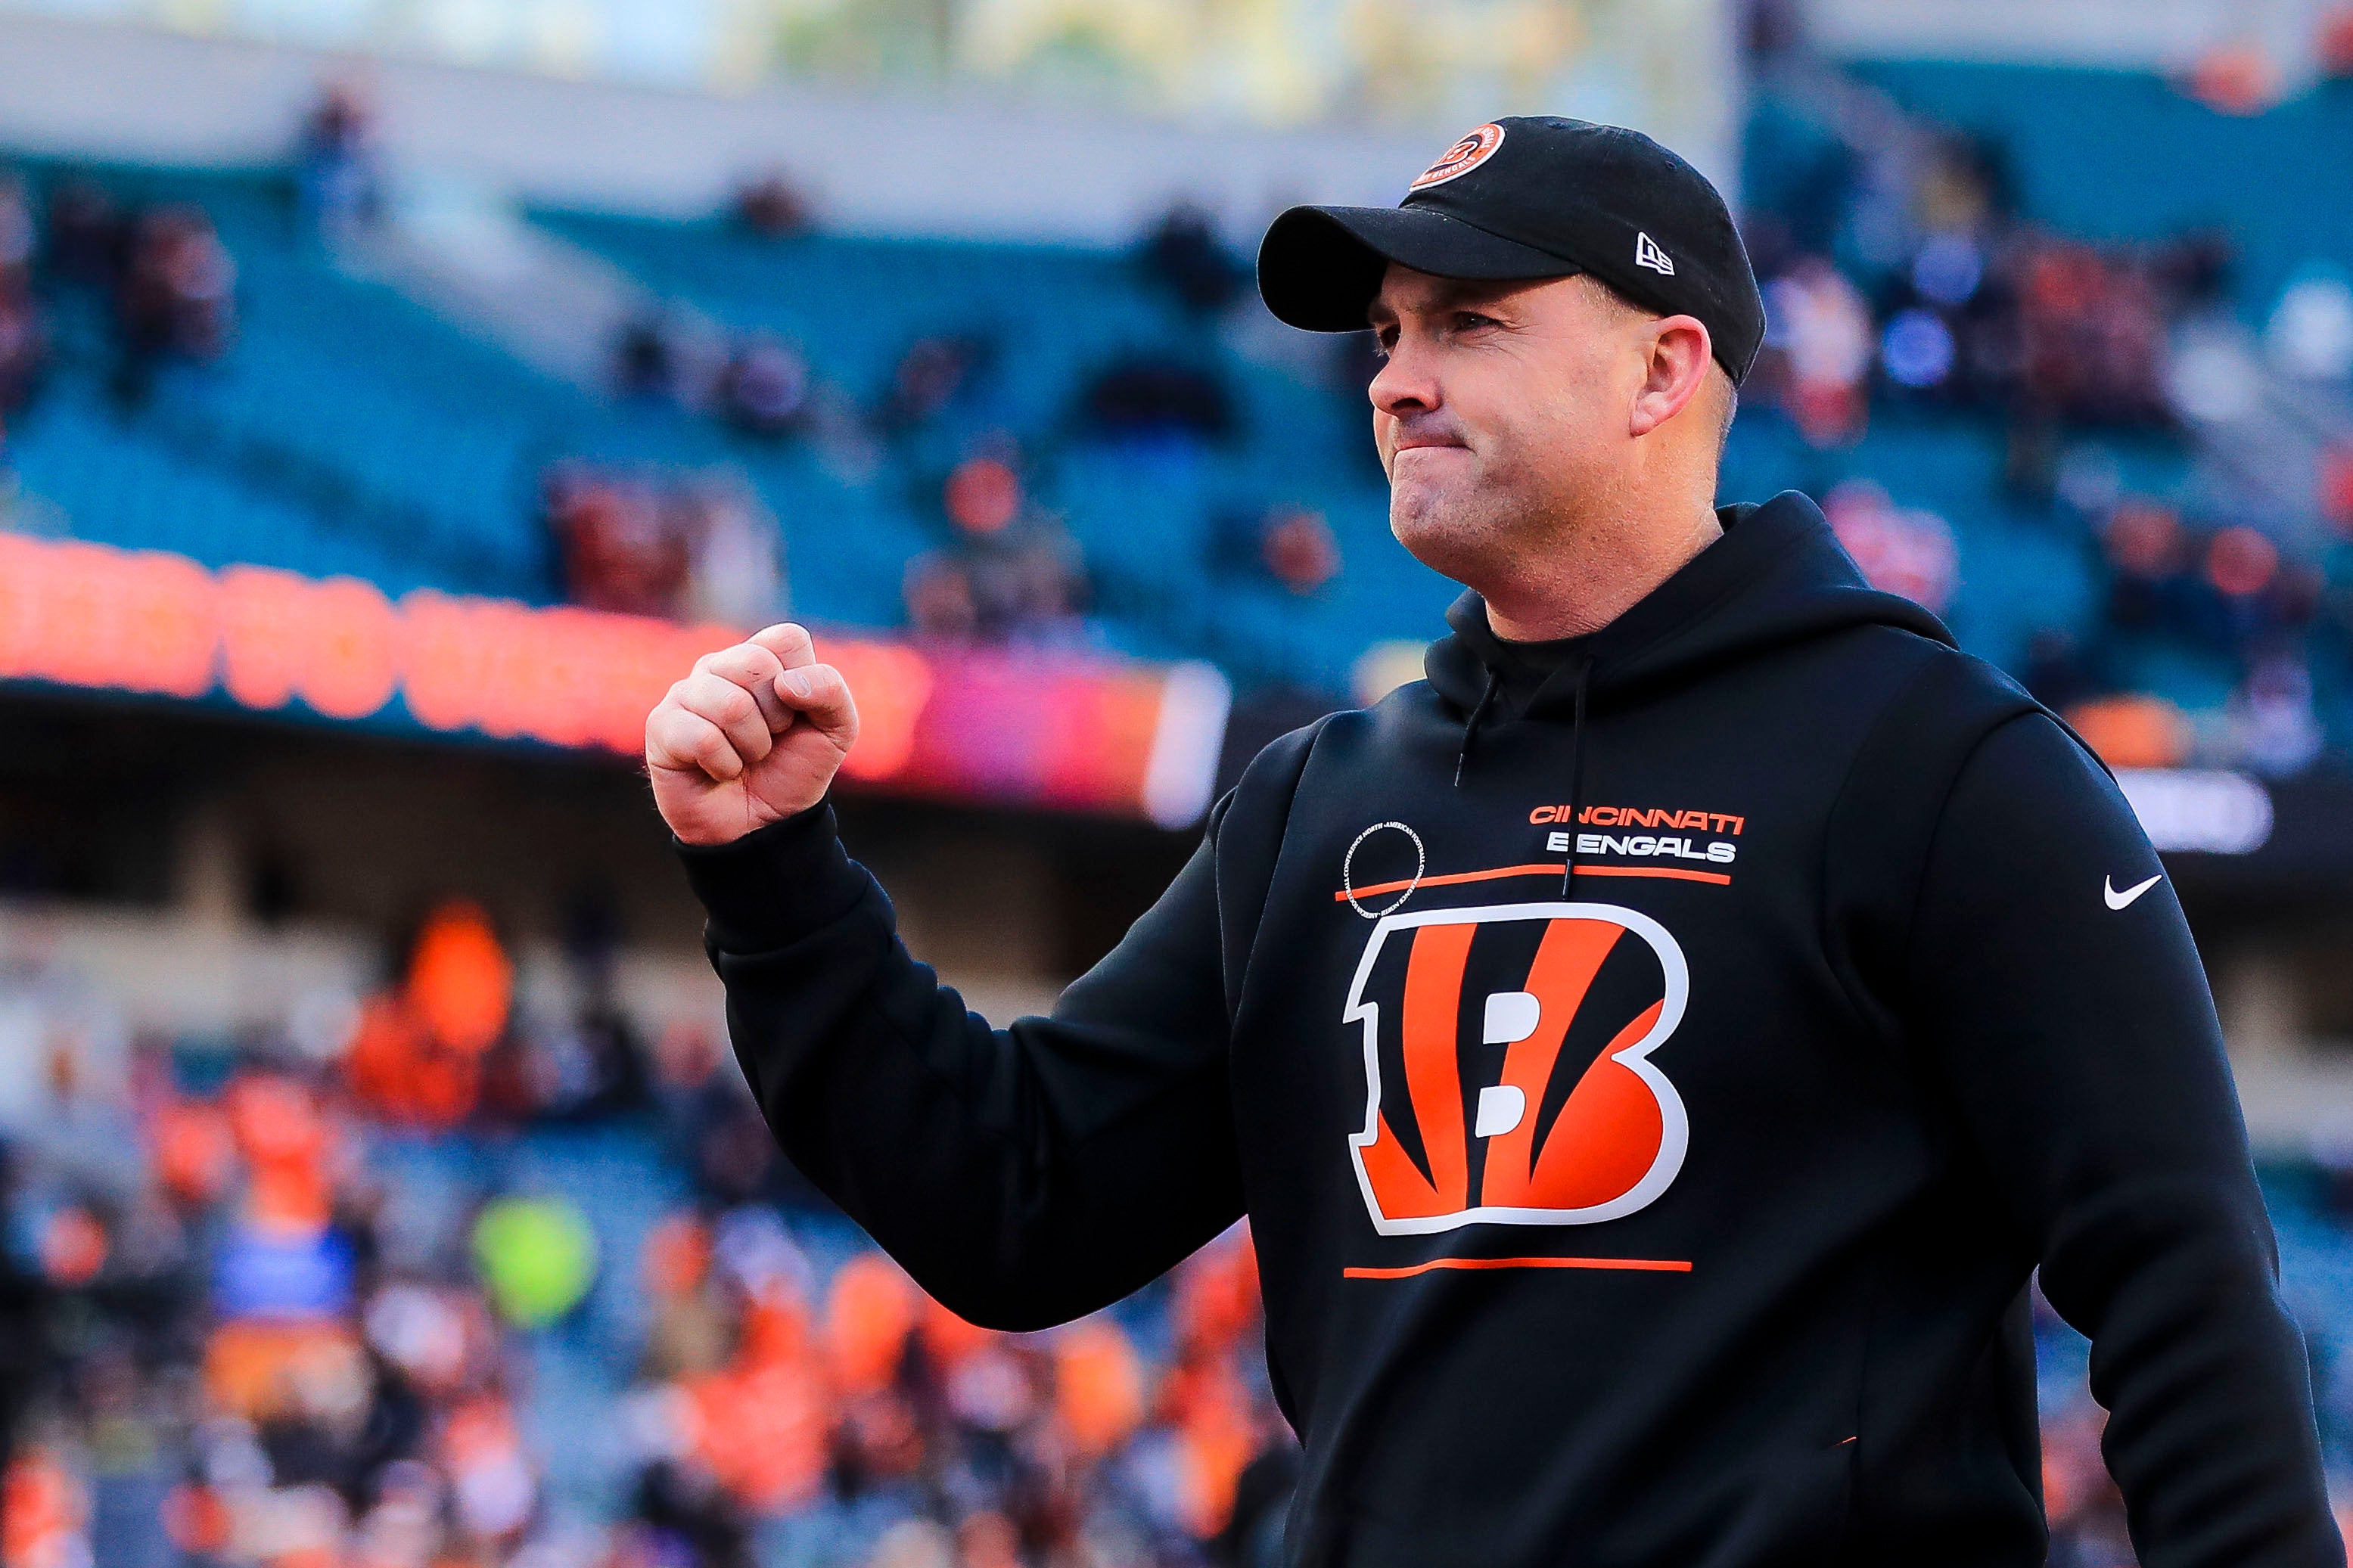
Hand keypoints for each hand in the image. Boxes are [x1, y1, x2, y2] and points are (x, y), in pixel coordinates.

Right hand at [647, 623, 859, 845]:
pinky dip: (725, 765)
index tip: (796, 716)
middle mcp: (719, 667)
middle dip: (776, 717)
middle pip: (755, 663)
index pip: (786, 639)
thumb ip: (831, 692)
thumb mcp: (836, 732)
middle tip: (769, 740)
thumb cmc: (793, 771)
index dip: (802, 684)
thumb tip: (786, 683)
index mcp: (760, 658)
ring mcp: (686, 693)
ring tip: (745, 758)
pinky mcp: (662, 726)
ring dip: (752, 747)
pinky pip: (703, 737)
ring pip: (730, 704)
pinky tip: (720, 771)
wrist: (763, 825)